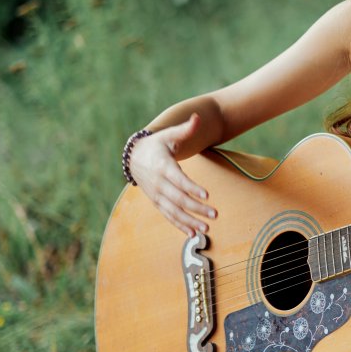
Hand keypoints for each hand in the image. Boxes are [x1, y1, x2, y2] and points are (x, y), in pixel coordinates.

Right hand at [129, 113, 216, 236]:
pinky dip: (180, 225)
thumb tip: (197, 117)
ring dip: (190, 221)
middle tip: (215, 214)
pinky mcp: (157, 202)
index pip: (178, 178)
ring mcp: (157, 195)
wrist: (135, 157)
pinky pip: (169, 216)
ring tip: (207, 228)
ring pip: (174, 211)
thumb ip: (185, 129)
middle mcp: (159, 183)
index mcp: (162, 165)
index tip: (206, 194)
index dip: (191, 187)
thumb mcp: (170, 134)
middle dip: (197, 207)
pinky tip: (194, 234)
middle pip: (179, 198)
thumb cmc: (158, 144)